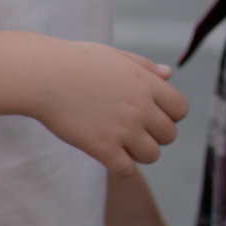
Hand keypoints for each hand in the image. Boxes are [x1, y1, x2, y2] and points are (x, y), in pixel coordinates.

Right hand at [27, 39, 188, 173]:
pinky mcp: (102, 148)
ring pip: (152, 155)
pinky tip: (109, 155)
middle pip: (170, 135)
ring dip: (141, 152)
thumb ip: (145, 67)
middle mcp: (141, 107)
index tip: (153, 115)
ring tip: (124, 144)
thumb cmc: (77, 61)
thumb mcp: (116, 57)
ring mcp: (123, 129)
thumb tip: (169, 74)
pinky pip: (127, 169)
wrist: (44, 76)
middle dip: (157, 135)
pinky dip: (121, 166)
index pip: (180, 109)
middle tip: (136, 131)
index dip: (170, 114)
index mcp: (148, 84)